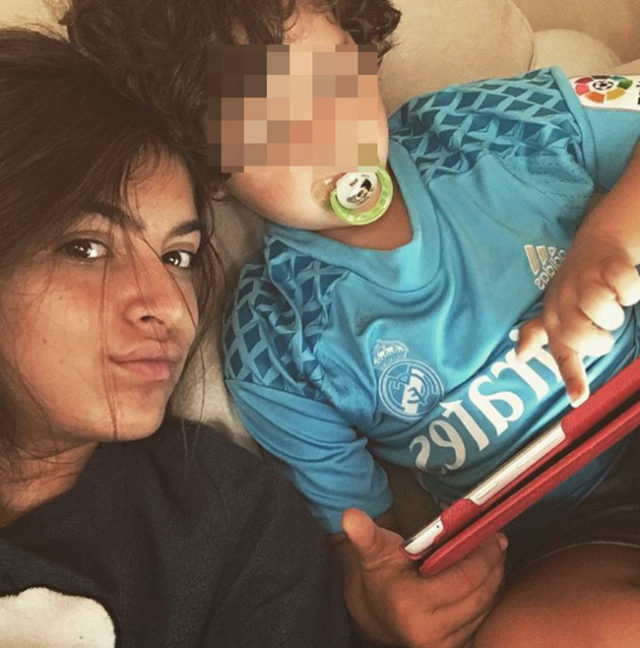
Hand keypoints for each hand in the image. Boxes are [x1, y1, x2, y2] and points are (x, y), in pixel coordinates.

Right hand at [339, 509, 506, 647]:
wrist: (375, 615)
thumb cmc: (379, 576)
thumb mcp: (372, 552)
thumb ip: (365, 535)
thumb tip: (350, 516)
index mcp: (411, 606)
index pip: (462, 579)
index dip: (480, 554)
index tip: (489, 532)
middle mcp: (430, 633)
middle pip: (480, 594)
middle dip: (493, 563)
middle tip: (497, 539)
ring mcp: (444, 645)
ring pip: (486, 607)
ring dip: (494, 578)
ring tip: (494, 553)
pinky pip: (483, 619)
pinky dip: (488, 595)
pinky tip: (487, 574)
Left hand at [518, 232, 639, 405]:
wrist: (596, 244)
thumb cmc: (574, 287)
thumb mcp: (554, 312)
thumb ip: (538, 336)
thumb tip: (517, 357)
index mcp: (554, 318)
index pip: (560, 351)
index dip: (571, 376)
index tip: (579, 399)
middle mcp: (565, 301)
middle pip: (581, 334)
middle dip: (600, 340)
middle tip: (602, 330)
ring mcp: (586, 282)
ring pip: (601, 309)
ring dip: (614, 315)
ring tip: (612, 306)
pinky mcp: (609, 265)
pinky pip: (625, 287)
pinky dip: (630, 291)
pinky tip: (623, 288)